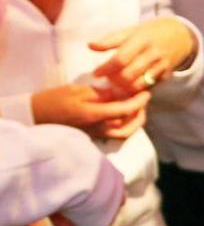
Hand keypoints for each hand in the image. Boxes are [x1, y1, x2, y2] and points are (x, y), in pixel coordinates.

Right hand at [30, 82, 150, 140]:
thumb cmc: (53, 100)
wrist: (34, 115)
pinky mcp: (92, 136)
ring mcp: (95, 134)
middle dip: (140, 116)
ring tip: (135, 108)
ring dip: (134, 122)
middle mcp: (97, 129)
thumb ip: (101, 93)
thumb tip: (120, 93)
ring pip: (123, 134)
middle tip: (143, 102)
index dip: (139, 102)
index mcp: (94, 115)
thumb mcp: (77, 90)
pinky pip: (114, 134)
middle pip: (129, 129)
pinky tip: (123, 113)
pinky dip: (124, 125)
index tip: (146, 93)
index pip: (125, 110)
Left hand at [90, 19, 196, 98]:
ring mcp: (161, 66)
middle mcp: (153, 54)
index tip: (95, 73)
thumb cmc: (149, 33)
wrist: (180, 36)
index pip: (120, 59)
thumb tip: (90, 46)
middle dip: (114, 81)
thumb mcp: (130, 31)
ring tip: (116, 85)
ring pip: (139, 85)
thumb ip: (110, 40)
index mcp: (141, 40)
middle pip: (128, 75)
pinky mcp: (167, 75)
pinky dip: (136, 90)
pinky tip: (129, 86)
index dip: (106, 68)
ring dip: (124, 88)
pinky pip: (148, 87)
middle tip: (106, 80)